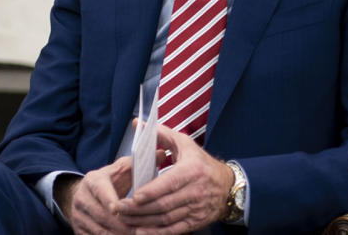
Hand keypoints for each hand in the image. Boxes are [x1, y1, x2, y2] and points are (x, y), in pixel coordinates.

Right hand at [60, 157, 135, 234]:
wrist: (85, 195)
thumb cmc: (110, 182)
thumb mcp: (121, 170)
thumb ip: (139, 164)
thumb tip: (162, 153)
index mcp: (93, 180)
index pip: (101, 190)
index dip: (109, 200)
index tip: (118, 209)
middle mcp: (82, 197)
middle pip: (101, 215)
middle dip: (121, 225)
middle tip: (138, 230)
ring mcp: (78, 215)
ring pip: (98, 230)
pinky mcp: (78, 229)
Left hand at [112, 124, 233, 234]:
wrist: (228, 186)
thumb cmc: (202, 163)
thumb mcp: (185, 144)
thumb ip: (161, 134)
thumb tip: (139, 124)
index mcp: (192, 170)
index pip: (170, 183)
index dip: (152, 191)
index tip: (135, 196)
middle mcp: (195, 191)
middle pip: (164, 204)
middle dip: (140, 209)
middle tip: (119, 209)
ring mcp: (196, 209)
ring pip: (166, 219)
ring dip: (144, 222)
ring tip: (125, 219)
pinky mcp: (195, 221)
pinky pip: (174, 230)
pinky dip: (157, 233)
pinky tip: (141, 231)